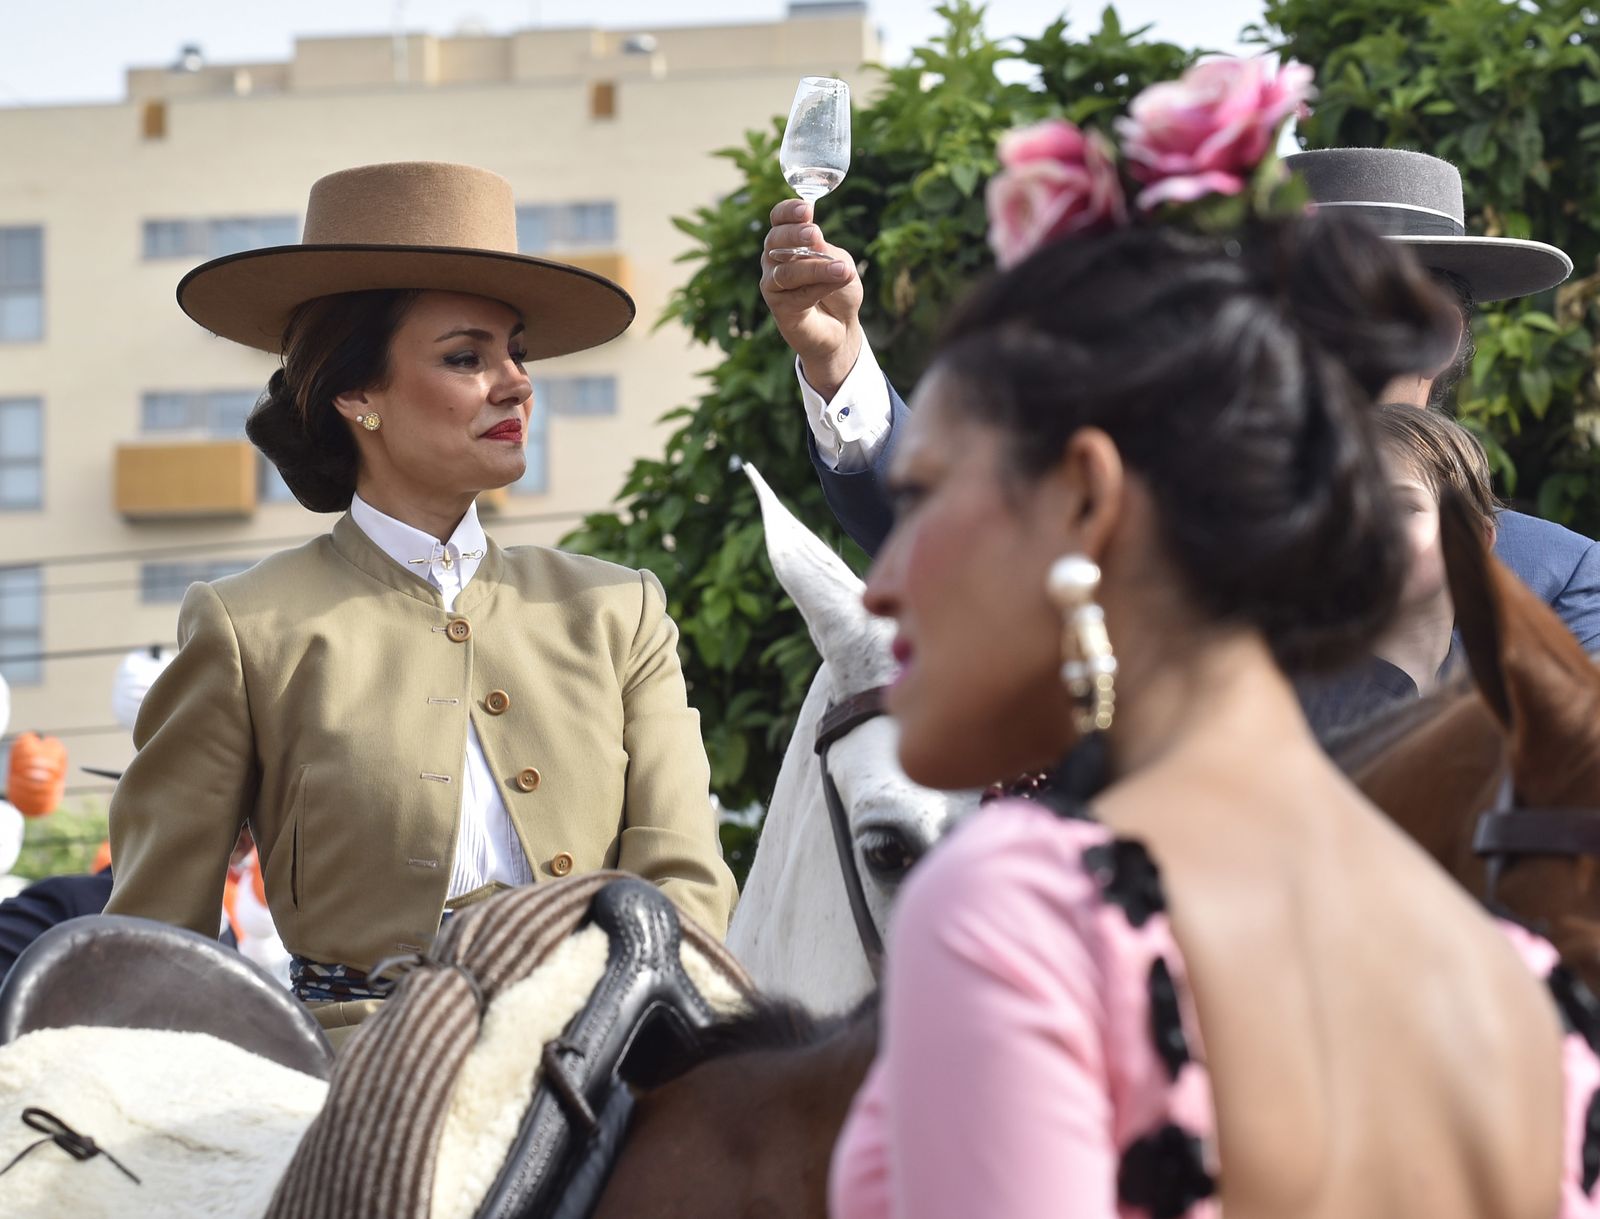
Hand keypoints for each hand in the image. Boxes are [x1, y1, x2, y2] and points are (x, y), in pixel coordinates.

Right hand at [760, 199, 864, 400]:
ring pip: (787, 271)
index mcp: (788, 240)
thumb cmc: (837, 288)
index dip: (788, 211)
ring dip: (816, 268)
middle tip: (815, 233)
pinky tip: (838, 281)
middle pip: (775, 240)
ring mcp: (773, 283)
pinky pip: (798, 294)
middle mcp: (774, 259)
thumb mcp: (838, 261)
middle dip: (794, 235)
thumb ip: (824, 250)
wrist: (841, 325)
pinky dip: (820, 287)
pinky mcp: (779, 307)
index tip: (806, 209)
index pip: (779, 219)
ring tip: (841, 268)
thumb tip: (813, 238)